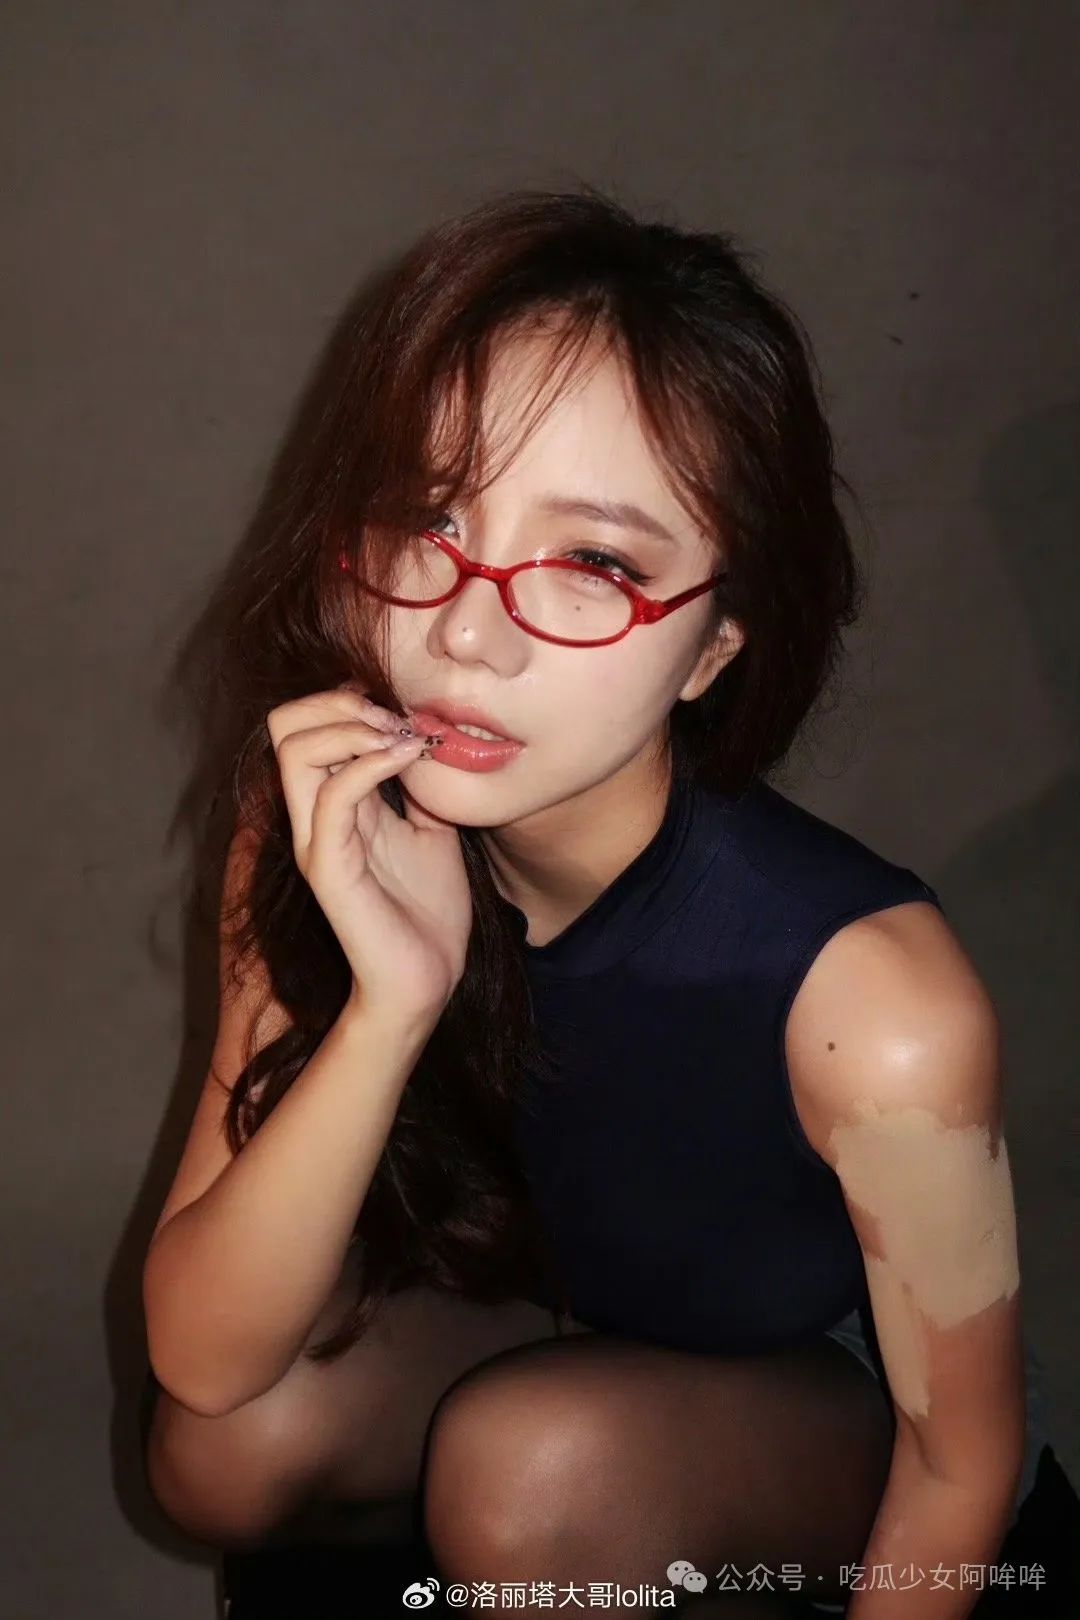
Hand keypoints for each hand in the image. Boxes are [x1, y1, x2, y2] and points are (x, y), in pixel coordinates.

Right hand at [266, 685, 472, 1018]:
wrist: (428, 980)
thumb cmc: (429, 913)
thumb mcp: (434, 831)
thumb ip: (420, 786)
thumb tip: (430, 737)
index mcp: (332, 804)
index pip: (303, 724)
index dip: (344, 700)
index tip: (399, 710)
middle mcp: (312, 817)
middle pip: (283, 725)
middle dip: (339, 703)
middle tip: (396, 721)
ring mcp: (315, 841)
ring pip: (293, 750)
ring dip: (352, 728)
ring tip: (402, 740)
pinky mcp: (329, 869)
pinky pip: (333, 795)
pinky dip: (373, 763)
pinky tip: (409, 760)